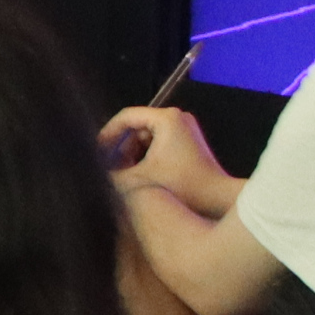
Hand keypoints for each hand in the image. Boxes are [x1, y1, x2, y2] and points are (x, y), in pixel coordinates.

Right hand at [100, 103, 217, 201]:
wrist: (219, 197)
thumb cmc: (181, 185)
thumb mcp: (138, 181)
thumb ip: (112, 174)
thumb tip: (95, 170)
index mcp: (166, 118)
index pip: (126, 117)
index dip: (107, 134)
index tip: (95, 151)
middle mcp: (176, 117)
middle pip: (136, 127)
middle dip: (120, 148)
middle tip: (107, 166)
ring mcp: (184, 128)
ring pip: (146, 137)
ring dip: (132, 154)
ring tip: (121, 174)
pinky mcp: (188, 141)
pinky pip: (158, 143)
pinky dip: (146, 157)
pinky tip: (138, 175)